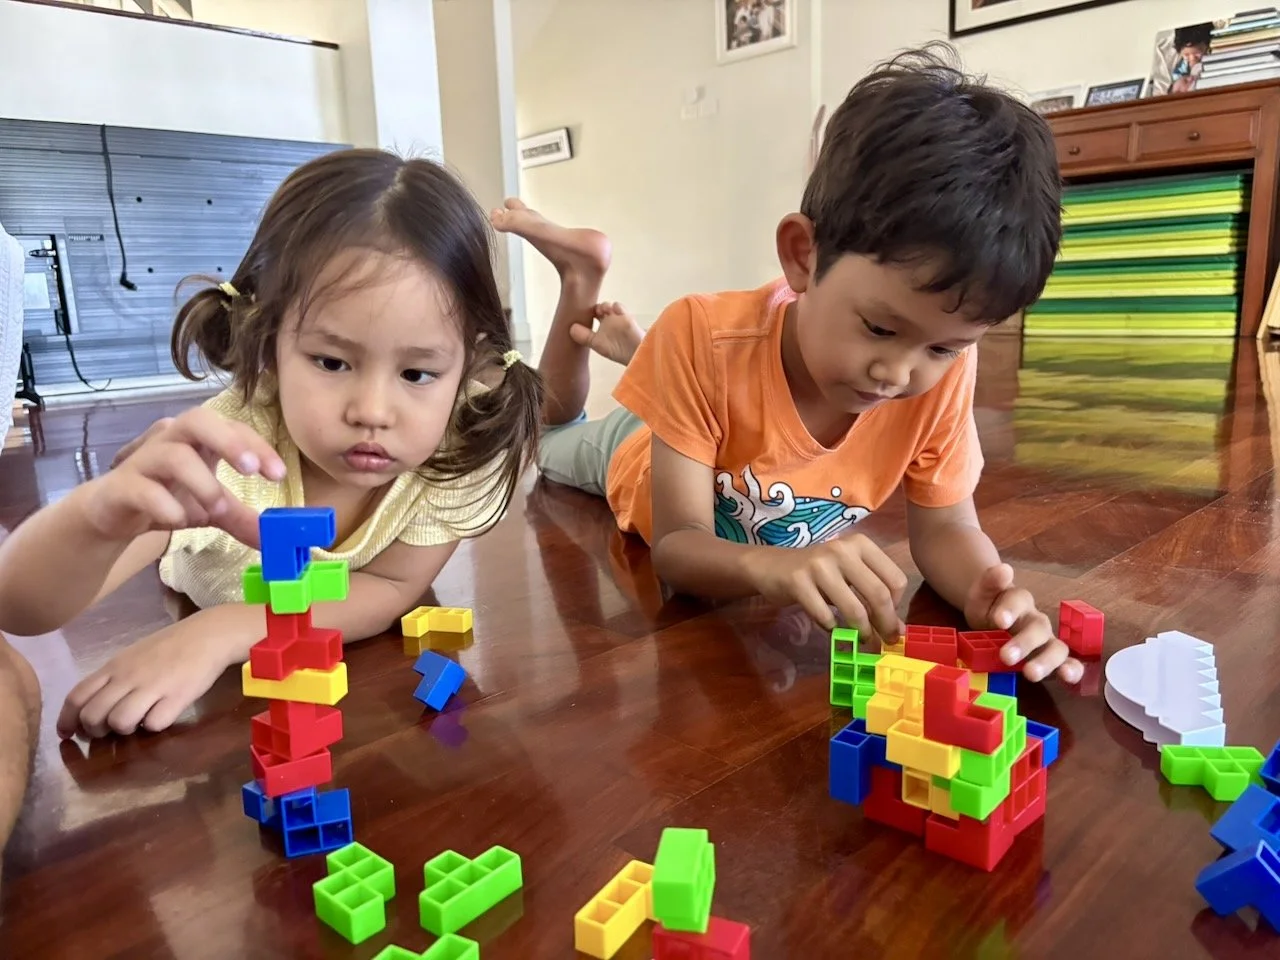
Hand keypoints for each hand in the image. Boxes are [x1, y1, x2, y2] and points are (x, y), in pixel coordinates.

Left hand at [57, 618, 233, 737]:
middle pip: (93, 715)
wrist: (208, 635)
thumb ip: (112, 679)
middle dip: (95, 731)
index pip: (77, 697)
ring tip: (137, 723)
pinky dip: (154, 726)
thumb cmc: (169, 646)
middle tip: (108, 731)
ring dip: (125, 730)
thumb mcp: (132, 656)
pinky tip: (161, 716)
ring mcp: (153, 686)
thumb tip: (93, 708)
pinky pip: (155, 724)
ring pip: (120, 722)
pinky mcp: (178, 696)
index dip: (66, 720)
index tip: (67, 734)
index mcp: (114, 667)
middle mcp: (128, 677)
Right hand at [80, 407, 284, 547]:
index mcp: (199, 439)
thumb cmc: (168, 497)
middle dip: (228, 441)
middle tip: (250, 469)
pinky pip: (142, 488)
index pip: (232, 427)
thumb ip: (242, 516)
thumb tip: (276, 537)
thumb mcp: (212, 508)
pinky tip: (178, 519)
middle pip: (197, 420)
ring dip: (201, 482)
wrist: (113, 513)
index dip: (257, 446)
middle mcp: (170, 440)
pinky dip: (164, 504)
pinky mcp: (121, 486)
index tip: (278, 474)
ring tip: (217, 506)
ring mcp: (143, 460)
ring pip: (172, 455)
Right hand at [743, 534, 906, 640]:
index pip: (895, 579)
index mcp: (861, 544)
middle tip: (886, 641)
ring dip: (862, 632)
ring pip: (854, 609)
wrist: (772, 566)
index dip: (897, 605)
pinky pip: (825, 616)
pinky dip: (833, 629)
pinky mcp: (798, 581)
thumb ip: (872, 596)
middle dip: (885, 624)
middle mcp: (842, 550)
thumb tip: (898, 630)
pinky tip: (831, 628)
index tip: (890, 619)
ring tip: (862, 640)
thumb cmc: (818, 572)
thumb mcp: (849, 577)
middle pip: (878, 594)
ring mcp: (819, 565)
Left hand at [964, 563, 1081, 682]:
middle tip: (1006, 657)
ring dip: (1046, 661)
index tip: (999, 620)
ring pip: (1056, 647)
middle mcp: (1036, 620)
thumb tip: (1005, 569)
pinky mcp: (1051, 658)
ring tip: (1031, 673)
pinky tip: (1069, 677)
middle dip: (1024, 643)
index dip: (1009, 609)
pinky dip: (1072, 670)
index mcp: (1018, 600)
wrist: (993, 615)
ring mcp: (1046, 640)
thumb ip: (990, 582)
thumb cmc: (989, 605)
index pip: (1018, 600)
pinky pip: (1067, 662)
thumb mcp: (982, 593)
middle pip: (1038, 628)